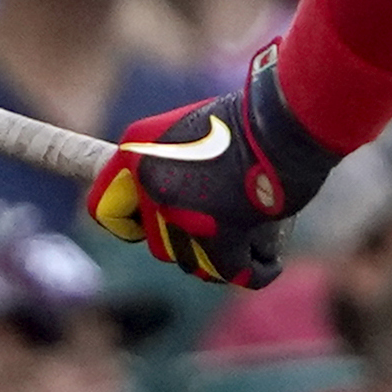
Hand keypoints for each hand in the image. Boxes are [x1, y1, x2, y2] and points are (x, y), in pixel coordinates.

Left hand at [88, 52, 335, 286]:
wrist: (286, 118)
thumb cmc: (252, 119)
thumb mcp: (194, 132)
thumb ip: (175, 170)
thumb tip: (177, 223)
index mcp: (134, 151)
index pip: (104, 210)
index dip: (129, 222)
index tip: (145, 225)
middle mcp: (148, 183)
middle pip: (160, 244)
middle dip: (193, 238)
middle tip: (229, 210)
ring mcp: (180, 213)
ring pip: (196, 262)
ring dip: (225, 252)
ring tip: (255, 222)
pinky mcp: (219, 237)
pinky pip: (233, 272)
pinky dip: (257, 268)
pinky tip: (267, 261)